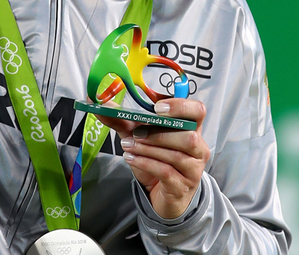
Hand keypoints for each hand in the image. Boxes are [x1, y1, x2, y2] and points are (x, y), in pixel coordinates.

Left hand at [96, 98, 209, 218]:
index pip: (198, 110)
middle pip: (189, 136)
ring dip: (148, 148)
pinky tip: (130, 159)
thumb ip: (123, 119)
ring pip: (177, 155)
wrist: (162, 194)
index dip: (181, 106)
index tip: (158, 107)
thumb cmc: (157, 159)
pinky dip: (145, 163)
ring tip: (128, 145)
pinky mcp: (182, 186)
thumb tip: (100, 105)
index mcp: (191, 128)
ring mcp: (193, 168)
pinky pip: (166, 172)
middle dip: (159, 133)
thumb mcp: (140, 135)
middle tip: (135, 132)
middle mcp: (198, 147)